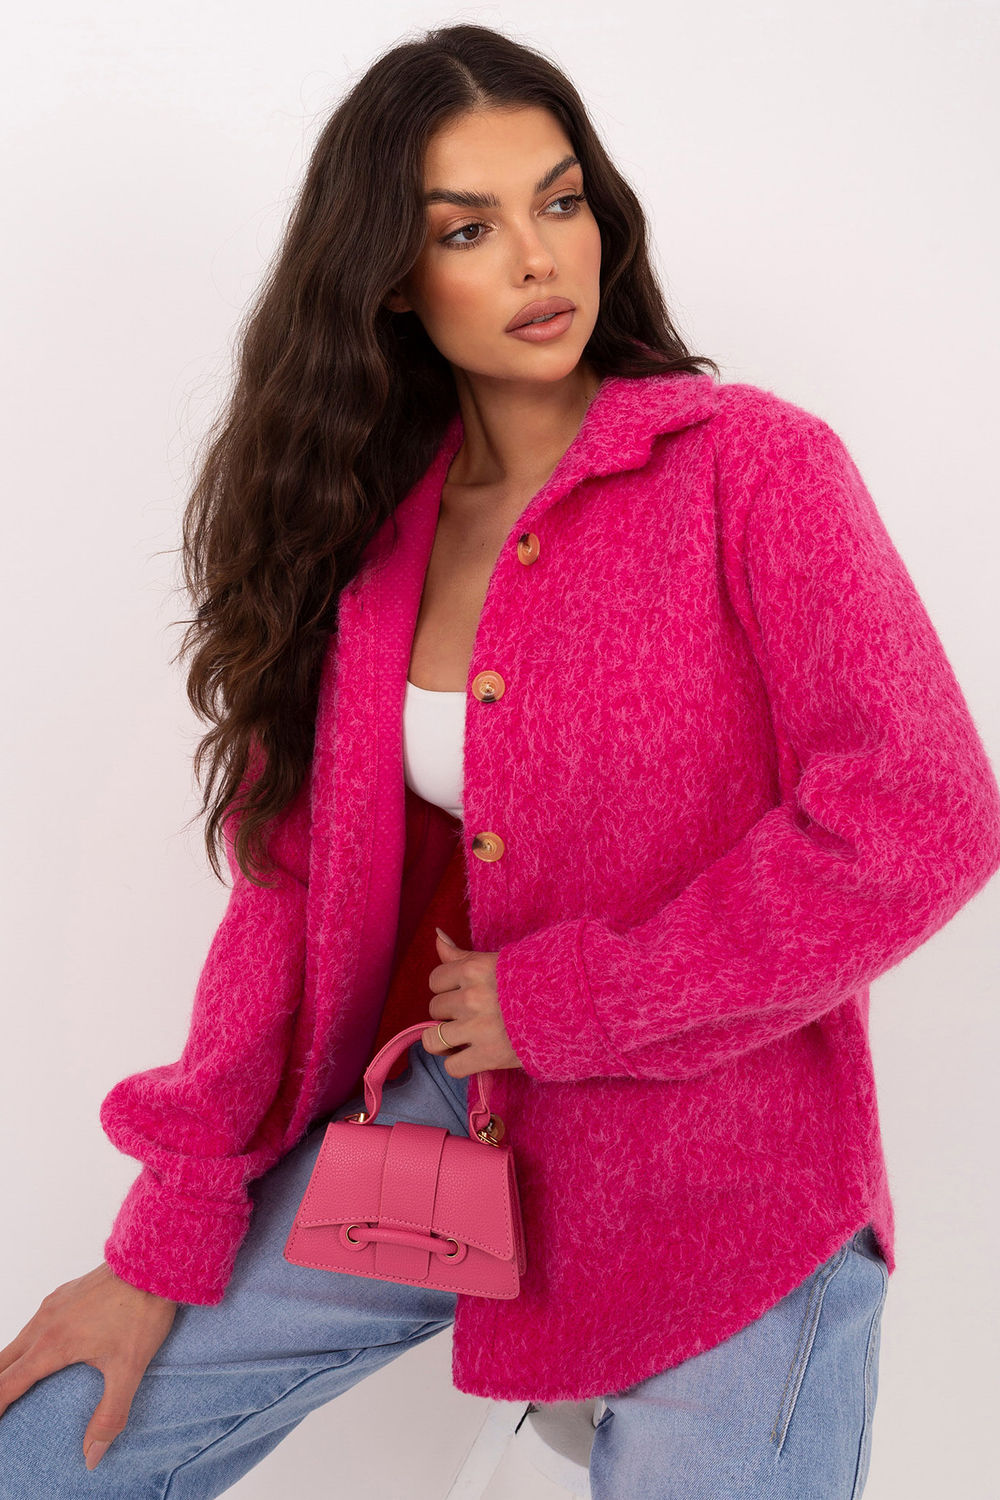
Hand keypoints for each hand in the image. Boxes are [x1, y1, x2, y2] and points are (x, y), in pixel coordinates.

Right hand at [0, 1261, 178, 1470]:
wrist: (153, 1261)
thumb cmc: (142, 1312)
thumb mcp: (129, 1369)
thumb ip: (109, 1415)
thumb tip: (92, 1455)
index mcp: (51, 1345)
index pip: (7, 1384)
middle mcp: (43, 1323)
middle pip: (2, 1362)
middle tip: (3, 1408)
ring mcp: (52, 1305)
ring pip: (16, 1341)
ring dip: (10, 1365)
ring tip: (15, 1386)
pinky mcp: (63, 1294)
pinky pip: (34, 1323)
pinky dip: (26, 1344)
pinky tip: (43, 1351)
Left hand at [422, 929, 523, 1077]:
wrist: (571, 1009)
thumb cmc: (536, 981)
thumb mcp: (498, 961)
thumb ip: (462, 954)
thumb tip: (436, 935)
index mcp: (474, 969)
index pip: (435, 980)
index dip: (448, 989)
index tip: (463, 993)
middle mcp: (471, 997)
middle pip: (435, 1009)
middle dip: (449, 1013)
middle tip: (470, 1016)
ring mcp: (477, 1028)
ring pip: (433, 1040)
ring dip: (445, 1041)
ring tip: (462, 1039)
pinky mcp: (488, 1056)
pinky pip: (452, 1067)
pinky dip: (459, 1064)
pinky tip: (473, 1056)